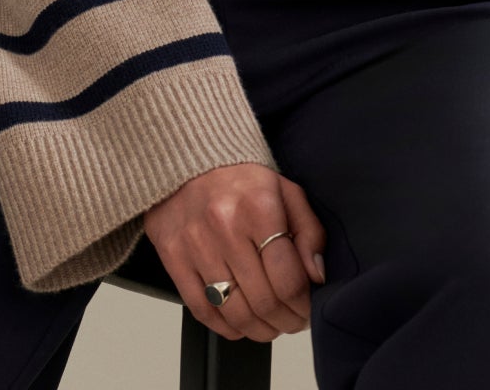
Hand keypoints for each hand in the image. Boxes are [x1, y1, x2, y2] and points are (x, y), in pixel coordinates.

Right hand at [143, 162, 327, 342]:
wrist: (187, 160)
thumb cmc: (241, 178)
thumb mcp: (285, 191)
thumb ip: (308, 231)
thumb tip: (317, 276)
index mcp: (259, 207)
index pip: (288, 279)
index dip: (303, 305)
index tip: (307, 309)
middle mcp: (225, 226)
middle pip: (263, 301)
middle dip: (285, 321)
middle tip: (292, 321)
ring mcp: (196, 245)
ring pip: (234, 313)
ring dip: (259, 330)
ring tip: (270, 325)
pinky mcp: (173, 258)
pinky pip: (202, 310)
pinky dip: (226, 327)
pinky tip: (240, 322)